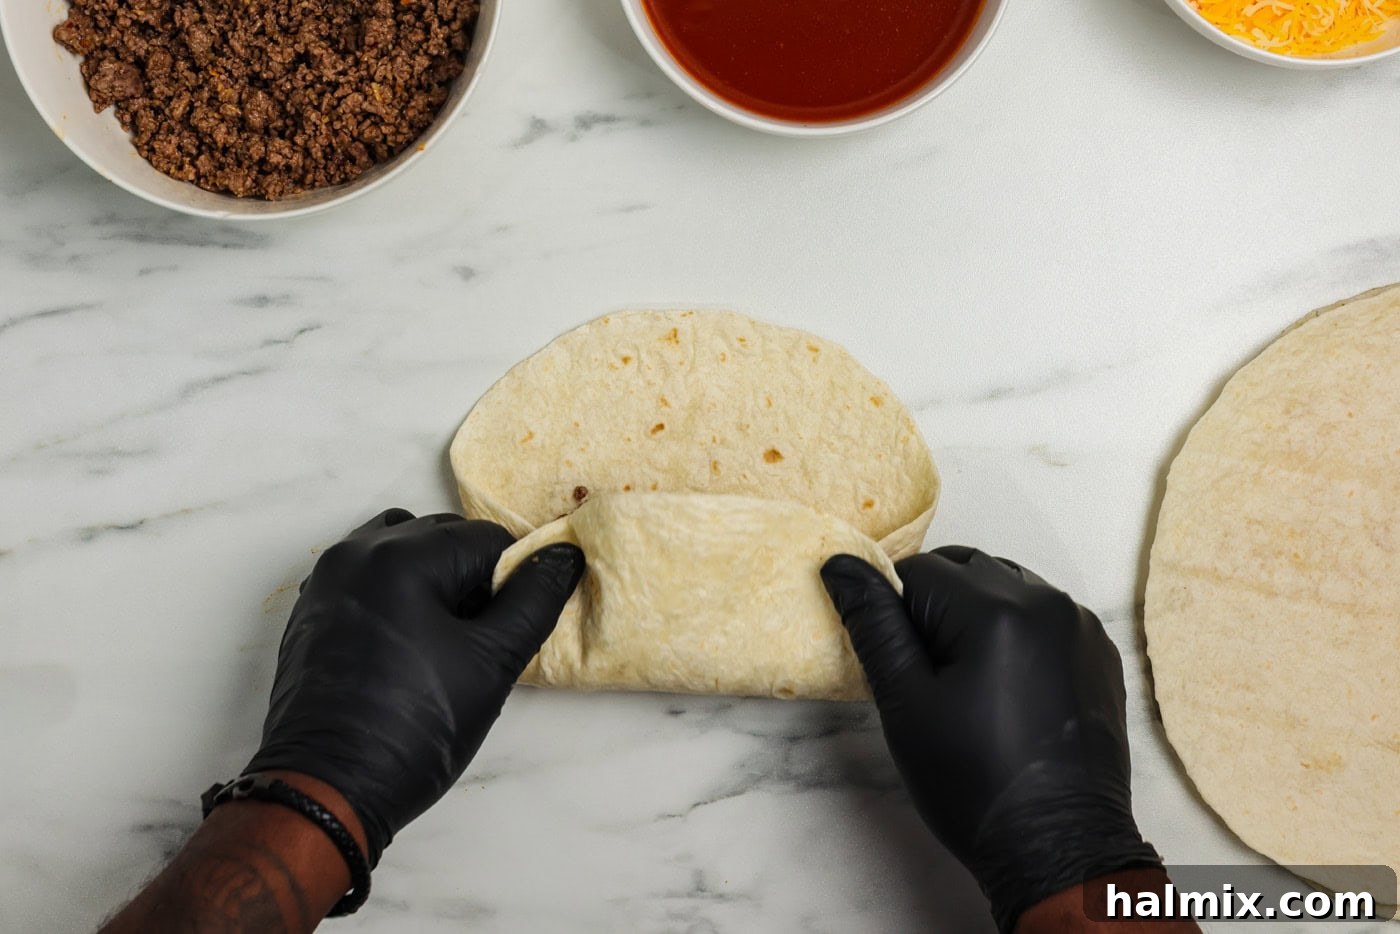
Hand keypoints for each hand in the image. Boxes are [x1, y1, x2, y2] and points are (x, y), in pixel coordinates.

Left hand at [244, 508, 584, 865]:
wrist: (326, 790)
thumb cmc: (417, 727)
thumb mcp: (492, 663)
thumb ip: (534, 600)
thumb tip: (564, 555)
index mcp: (401, 556)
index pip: (486, 538)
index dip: (511, 580)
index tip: (506, 632)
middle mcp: (356, 552)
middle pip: (441, 536)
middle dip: (471, 577)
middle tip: (477, 640)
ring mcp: (326, 580)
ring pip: (400, 548)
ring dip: (432, 577)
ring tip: (441, 637)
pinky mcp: (310, 610)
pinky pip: (366, 575)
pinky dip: (395, 591)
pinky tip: (404, 645)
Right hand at [821, 546, 1160, 932]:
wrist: (1058, 848)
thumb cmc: (971, 782)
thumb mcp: (906, 703)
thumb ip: (873, 623)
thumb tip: (841, 563)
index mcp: (998, 611)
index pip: (920, 570)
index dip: (894, 611)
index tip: (897, 664)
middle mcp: (1048, 602)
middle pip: (966, 567)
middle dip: (933, 604)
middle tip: (924, 671)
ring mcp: (1080, 626)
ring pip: (1006, 585)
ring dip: (974, 612)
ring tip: (964, 679)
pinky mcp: (1097, 652)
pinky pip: (1042, 614)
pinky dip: (1013, 630)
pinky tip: (1003, 684)